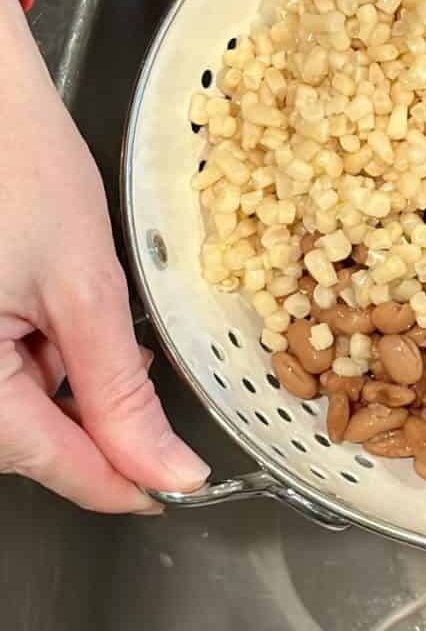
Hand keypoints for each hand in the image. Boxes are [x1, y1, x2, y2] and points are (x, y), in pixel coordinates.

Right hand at [0, 0, 208, 511]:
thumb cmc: (21, 169)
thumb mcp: (83, 287)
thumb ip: (119, 390)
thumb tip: (164, 470)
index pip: (51, 462)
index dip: (122, 481)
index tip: (175, 489)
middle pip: (27, 438)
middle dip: (98, 426)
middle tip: (159, 412)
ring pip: (15, 403)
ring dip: (74, 387)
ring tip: (115, 343)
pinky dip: (45, 355)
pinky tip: (76, 327)